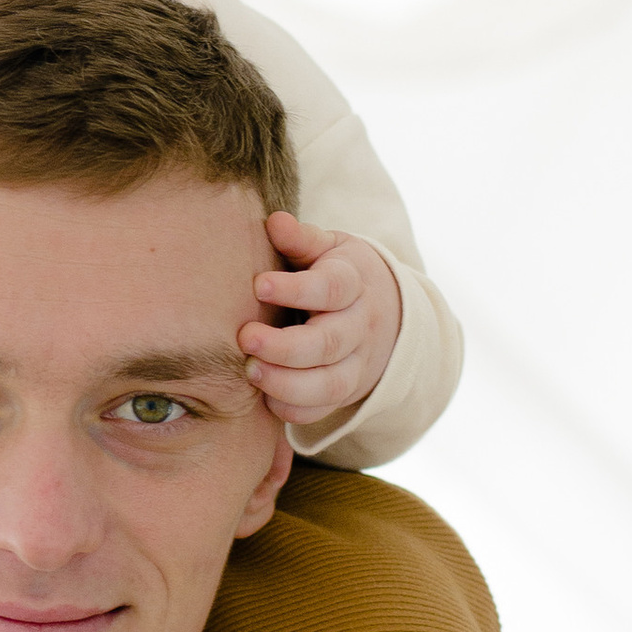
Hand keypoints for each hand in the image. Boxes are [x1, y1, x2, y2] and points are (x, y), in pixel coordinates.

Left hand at [238, 217, 400, 437]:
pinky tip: (264, 396)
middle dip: (284, 347)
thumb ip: (301, 239)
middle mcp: (358, 327)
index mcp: (353, 284)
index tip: (258, 284)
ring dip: (286, 383)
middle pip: (328, 343)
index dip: (296, 290)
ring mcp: (356, 363)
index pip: (331, 289)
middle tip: (245, 338)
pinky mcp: (346, 391)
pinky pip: (322, 410)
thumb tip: (274, 221)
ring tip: (249, 371)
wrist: (386, 312)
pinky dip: (294, 410)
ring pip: (329, 384)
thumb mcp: (329, 248)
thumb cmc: (338, 273)